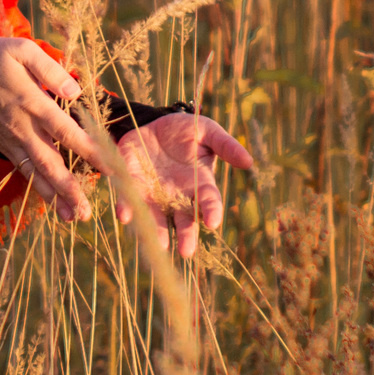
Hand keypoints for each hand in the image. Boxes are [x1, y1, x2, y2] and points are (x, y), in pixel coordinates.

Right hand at [0, 38, 103, 220]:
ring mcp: (12, 140)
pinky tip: (52, 202)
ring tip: (73, 218)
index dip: (88, 149)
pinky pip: (23, 170)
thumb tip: (75, 91)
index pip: (65, 130)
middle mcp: (23, 127)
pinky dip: (37, 188)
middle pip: (49, 162)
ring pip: (36, 173)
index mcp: (32, 102)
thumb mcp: (20, 49)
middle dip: (69, 188)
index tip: (109, 167)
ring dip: (54, 196)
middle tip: (88, 213)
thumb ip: (49, 69)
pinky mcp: (4, 146)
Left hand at [114, 112, 255, 259]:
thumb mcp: (207, 130)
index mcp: (199, 183)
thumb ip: (225, 145)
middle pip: (184, 219)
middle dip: (185, 235)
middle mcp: (177, 194)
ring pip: (156, 216)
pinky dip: (127, 207)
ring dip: (156, 231)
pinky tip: (125, 215)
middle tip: (186, 251)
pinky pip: (130, 197)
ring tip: (158, 246)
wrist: (153, 123)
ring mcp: (154, 191)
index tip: (213, 222)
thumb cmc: (186, 130)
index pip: (209, 201)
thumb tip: (248, 161)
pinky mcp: (133, 182)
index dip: (212, 211)